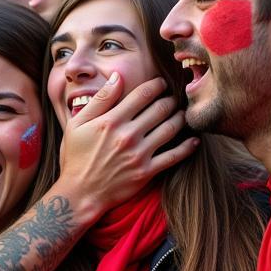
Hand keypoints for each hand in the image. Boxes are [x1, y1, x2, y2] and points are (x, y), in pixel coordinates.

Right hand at [58, 74, 196, 221]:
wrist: (80, 193)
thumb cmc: (76, 157)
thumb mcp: (77, 124)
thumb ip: (100, 99)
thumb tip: (117, 77)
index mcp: (111, 121)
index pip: (143, 94)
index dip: (156, 85)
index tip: (161, 83)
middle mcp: (127, 135)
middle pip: (160, 109)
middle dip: (171, 100)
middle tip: (174, 98)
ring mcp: (139, 154)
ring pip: (170, 128)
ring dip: (180, 117)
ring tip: (182, 114)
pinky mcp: (147, 172)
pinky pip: (174, 156)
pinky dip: (187, 147)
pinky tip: (194, 140)